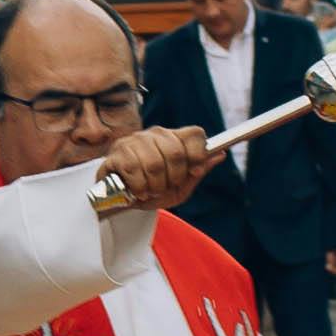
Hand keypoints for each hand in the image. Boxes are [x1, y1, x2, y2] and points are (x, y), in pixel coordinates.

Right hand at [92, 123, 213, 216]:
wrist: (120, 201)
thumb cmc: (152, 191)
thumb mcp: (180, 187)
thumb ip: (197, 171)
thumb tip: (220, 154)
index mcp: (172, 138)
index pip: (195, 134)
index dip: (198, 154)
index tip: (194, 171)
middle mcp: (153, 134)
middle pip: (175, 152)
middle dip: (174, 177)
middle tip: (166, 186)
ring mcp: (133, 141)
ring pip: (154, 163)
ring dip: (155, 186)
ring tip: (150, 191)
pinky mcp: (116, 154)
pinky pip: (134, 169)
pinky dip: (139, 187)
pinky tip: (138, 191)